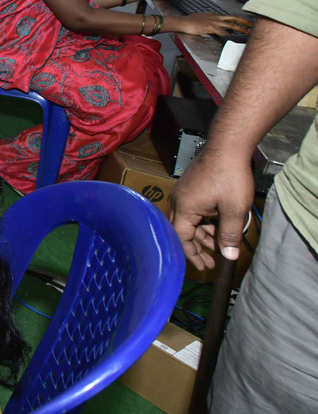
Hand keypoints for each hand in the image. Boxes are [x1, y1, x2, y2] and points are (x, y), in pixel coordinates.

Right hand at [169, 147, 254, 269]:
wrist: (228, 146)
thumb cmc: (229, 175)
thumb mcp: (234, 210)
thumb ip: (230, 235)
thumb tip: (229, 256)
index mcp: (184, 207)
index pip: (181, 238)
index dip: (191, 254)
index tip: (203, 266)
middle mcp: (179, 199)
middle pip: (183, 230)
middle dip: (198, 246)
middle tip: (212, 260)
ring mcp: (184, 191)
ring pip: (190, 219)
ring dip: (203, 233)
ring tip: (219, 243)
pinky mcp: (191, 185)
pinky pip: (194, 208)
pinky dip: (204, 220)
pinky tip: (218, 224)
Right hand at [176, 12, 252, 36]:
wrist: (183, 22)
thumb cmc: (190, 21)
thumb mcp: (201, 17)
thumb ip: (209, 18)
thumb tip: (212, 20)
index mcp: (214, 14)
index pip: (227, 16)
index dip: (236, 19)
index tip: (242, 22)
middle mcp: (216, 17)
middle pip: (233, 18)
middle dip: (243, 21)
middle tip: (251, 24)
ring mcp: (214, 22)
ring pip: (231, 24)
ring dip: (241, 28)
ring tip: (247, 32)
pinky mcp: (211, 27)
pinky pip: (223, 32)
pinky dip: (229, 35)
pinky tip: (233, 38)